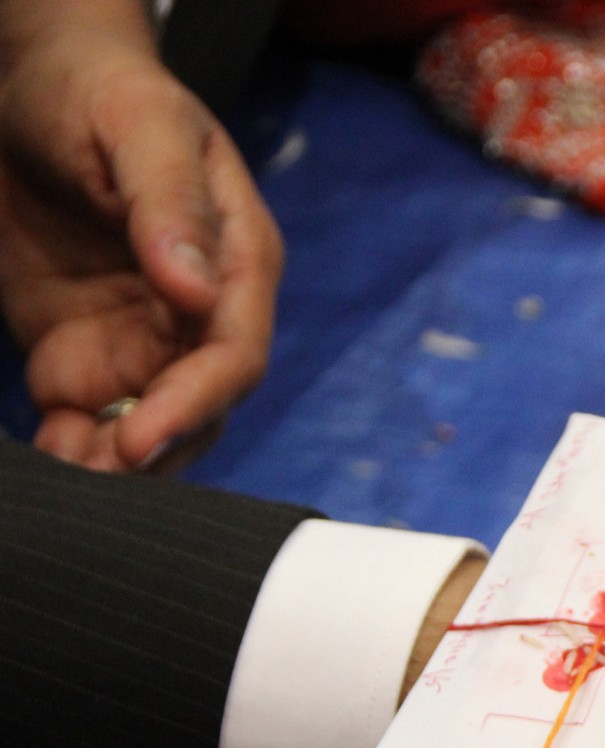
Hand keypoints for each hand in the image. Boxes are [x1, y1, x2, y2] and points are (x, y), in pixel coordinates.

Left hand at [0, 0, 282, 470]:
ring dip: (113, 464)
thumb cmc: (102, 92)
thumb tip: (197, 291)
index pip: (234, 355)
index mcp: (237, 265)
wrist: (32, 82)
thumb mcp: (141, 131)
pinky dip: (69, 450)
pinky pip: (84, 420)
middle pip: (197, 409)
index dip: (195, 404)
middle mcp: (197, 317)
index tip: (140, 436)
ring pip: (145, 429)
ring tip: (66, 472)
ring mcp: (140, 339)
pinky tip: (46, 457)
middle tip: (98, 472)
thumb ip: (171, 208)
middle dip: (153, 450)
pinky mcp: (81, 353)